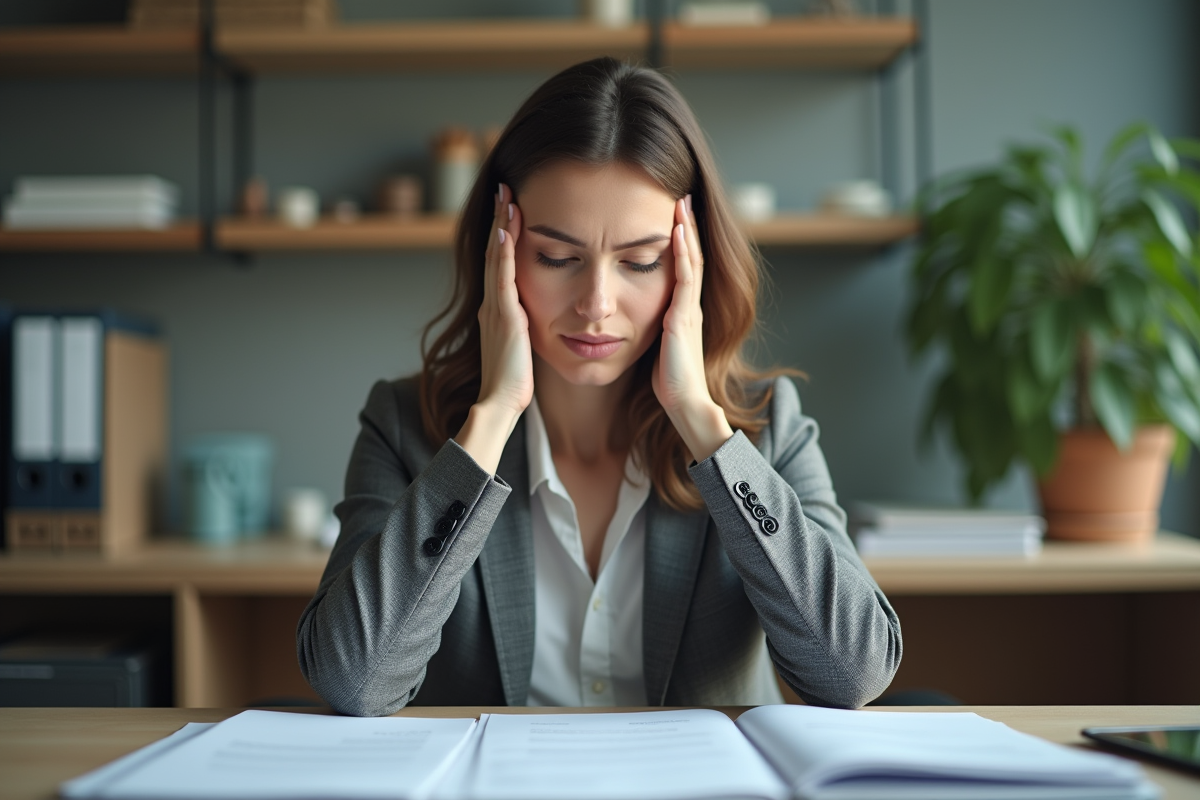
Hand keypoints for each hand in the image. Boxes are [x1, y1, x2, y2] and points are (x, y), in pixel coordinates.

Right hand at [477, 183, 532, 418]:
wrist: (501, 402)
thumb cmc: (514, 381)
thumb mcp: (520, 345)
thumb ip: (523, 326)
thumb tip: (534, 315)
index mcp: (498, 308)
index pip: (499, 261)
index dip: (503, 232)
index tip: (510, 205)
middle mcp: (492, 302)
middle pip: (494, 250)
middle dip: (499, 217)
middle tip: (504, 187)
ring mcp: (495, 307)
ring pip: (496, 257)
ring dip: (501, 224)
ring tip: (506, 195)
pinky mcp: (503, 316)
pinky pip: (502, 277)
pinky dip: (503, 251)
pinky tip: (507, 230)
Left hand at [652, 195, 733, 462]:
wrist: (684, 402)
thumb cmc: (668, 381)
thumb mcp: (657, 346)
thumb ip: (651, 328)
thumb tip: (631, 317)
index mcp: (681, 310)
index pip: (683, 266)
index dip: (680, 240)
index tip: (672, 214)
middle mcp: (689, 304)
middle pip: (691, 255)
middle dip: (686, 225)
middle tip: (682, 196)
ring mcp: (690, 308)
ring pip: (691, 260)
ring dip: (687, 229)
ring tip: (682, 202)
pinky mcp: (684, 317)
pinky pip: (686, 277)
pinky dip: (683, 252)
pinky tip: (677, 231)